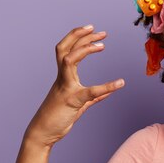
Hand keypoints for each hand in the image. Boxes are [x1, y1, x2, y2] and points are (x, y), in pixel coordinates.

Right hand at [24, 25, 124, 147]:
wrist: (43, 133)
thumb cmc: (58, 118)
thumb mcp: (80, 104)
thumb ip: (94, 96)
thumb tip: (109, 90)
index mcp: (63, 77)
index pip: (67, 50)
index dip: (78, 38)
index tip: (93, 30)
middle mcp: (62, 78)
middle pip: (65, 48)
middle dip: (79, 35)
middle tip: (96, 28)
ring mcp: (65, 87)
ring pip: (68, 59)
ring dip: (84, 48)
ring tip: (101, 42)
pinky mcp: (71, 101)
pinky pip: (90, 91)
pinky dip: (107, 86)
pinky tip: (120, 83)